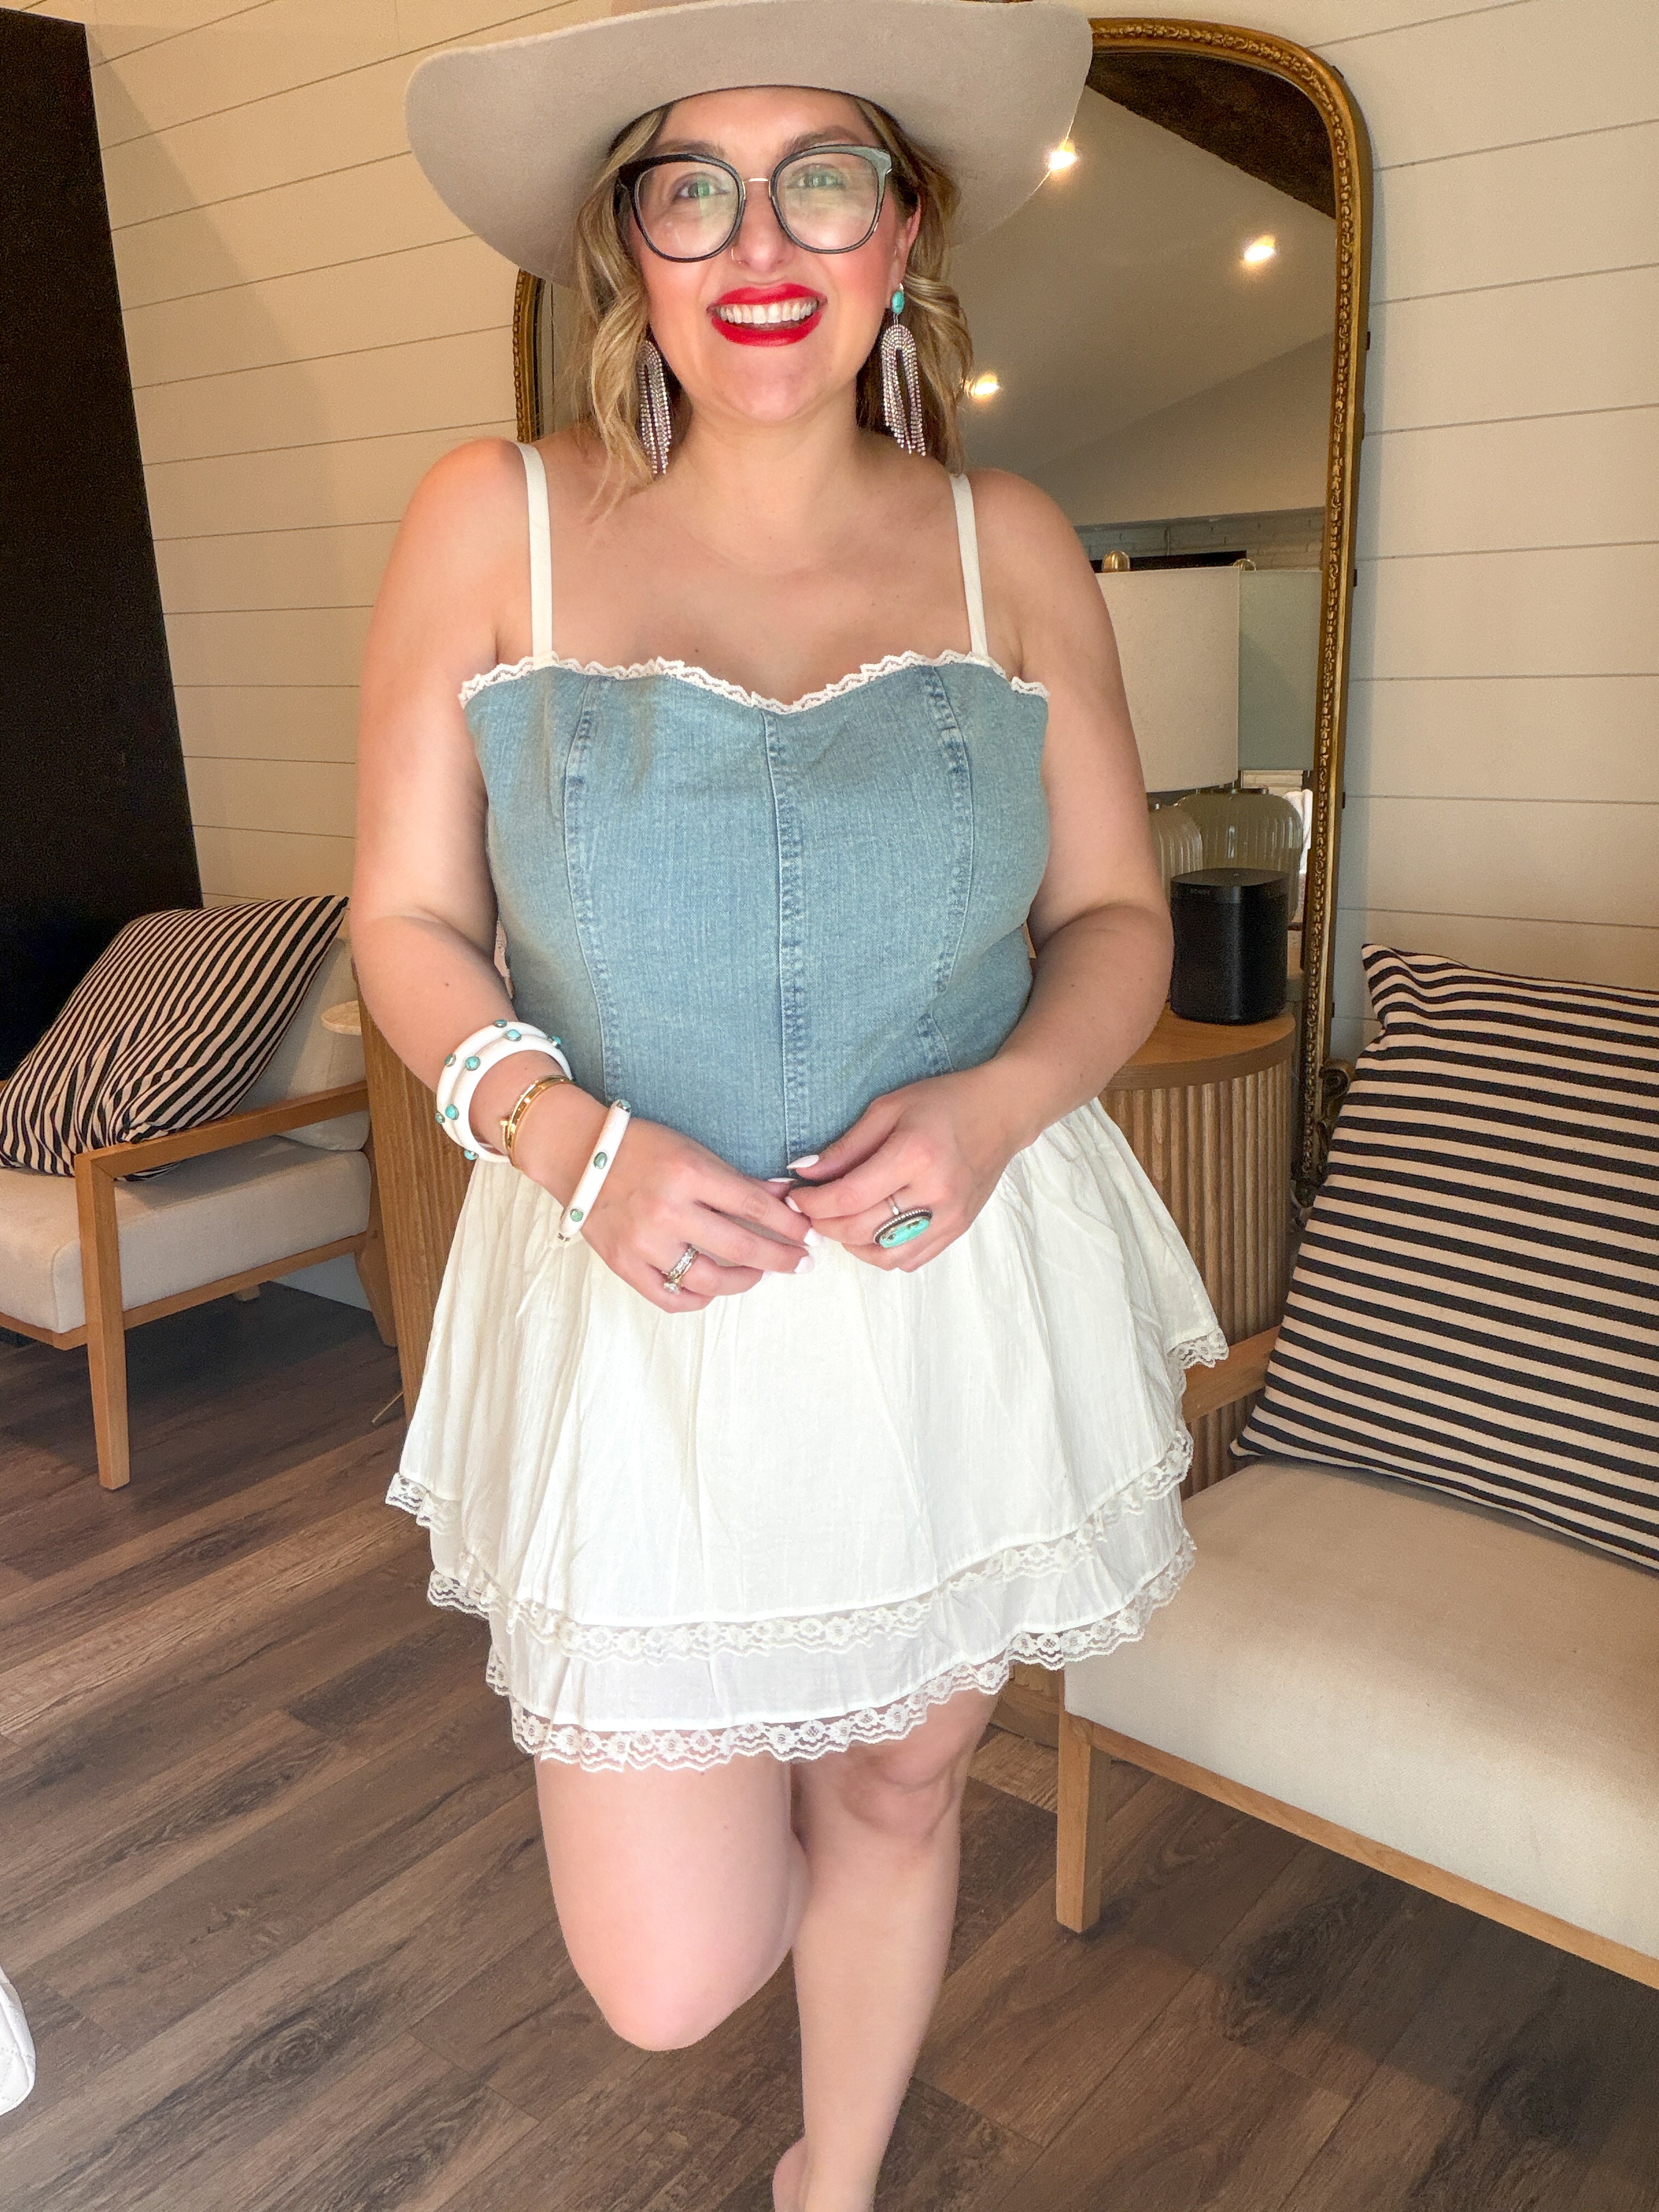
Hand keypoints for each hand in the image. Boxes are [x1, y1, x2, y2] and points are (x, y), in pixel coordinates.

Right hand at [511, 1087, 814, 1311]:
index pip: (753, 1207)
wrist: (576, 1153)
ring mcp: (642, 1241)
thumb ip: (739, 1180)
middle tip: (803, 1262)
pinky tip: (713, 1288)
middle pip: (741, 1247)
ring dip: (745, 1280)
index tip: (809, 1235)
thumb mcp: (693, 1151)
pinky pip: (671, 1297)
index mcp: (687, 1173)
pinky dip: (698, 1298)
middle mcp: (666, 1210)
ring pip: (709, 1280)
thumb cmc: (640, 1147)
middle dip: (782, 1257)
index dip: (789, 1225)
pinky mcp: (622, 1263)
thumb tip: (786, 1199)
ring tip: (761, 1274)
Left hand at [785, 1070, 1023, 1270]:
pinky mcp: (957, 1230)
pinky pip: (907, 1260)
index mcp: (914, 1155)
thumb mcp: (888, 1109)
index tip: (795, 1197)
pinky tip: (871, 1229)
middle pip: (860, 1229)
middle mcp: (934, 1192)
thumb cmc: (943, 1102)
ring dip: (850, 1244)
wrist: (1002, 1113)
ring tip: (839, 1221)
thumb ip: (845, 1147)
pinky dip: (880, 1253)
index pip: (848, 1197)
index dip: (813, 1204)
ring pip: (882, 1255)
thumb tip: (803, 1173)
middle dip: (823, 1224)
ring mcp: (949, 1216)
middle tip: (809, 1211)